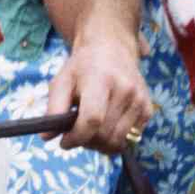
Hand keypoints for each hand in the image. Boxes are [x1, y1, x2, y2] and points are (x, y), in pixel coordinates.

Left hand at [45, 29, 151, 153]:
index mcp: (101, 79)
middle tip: (74, 135)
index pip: (92, 119)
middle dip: (85, 142)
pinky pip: (129, 139)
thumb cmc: (82, 67)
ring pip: (117, 142)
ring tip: (89, 131)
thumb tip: (47, 137)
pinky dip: (114, 139)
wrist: (112, 48)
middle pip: (104, 134)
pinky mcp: (147, 109)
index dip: (77, 137)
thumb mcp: (62, 80)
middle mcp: (125, 89)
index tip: (64, 142)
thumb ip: (54, 108)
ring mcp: (139, 100)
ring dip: (99, 145)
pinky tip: (105, 125)